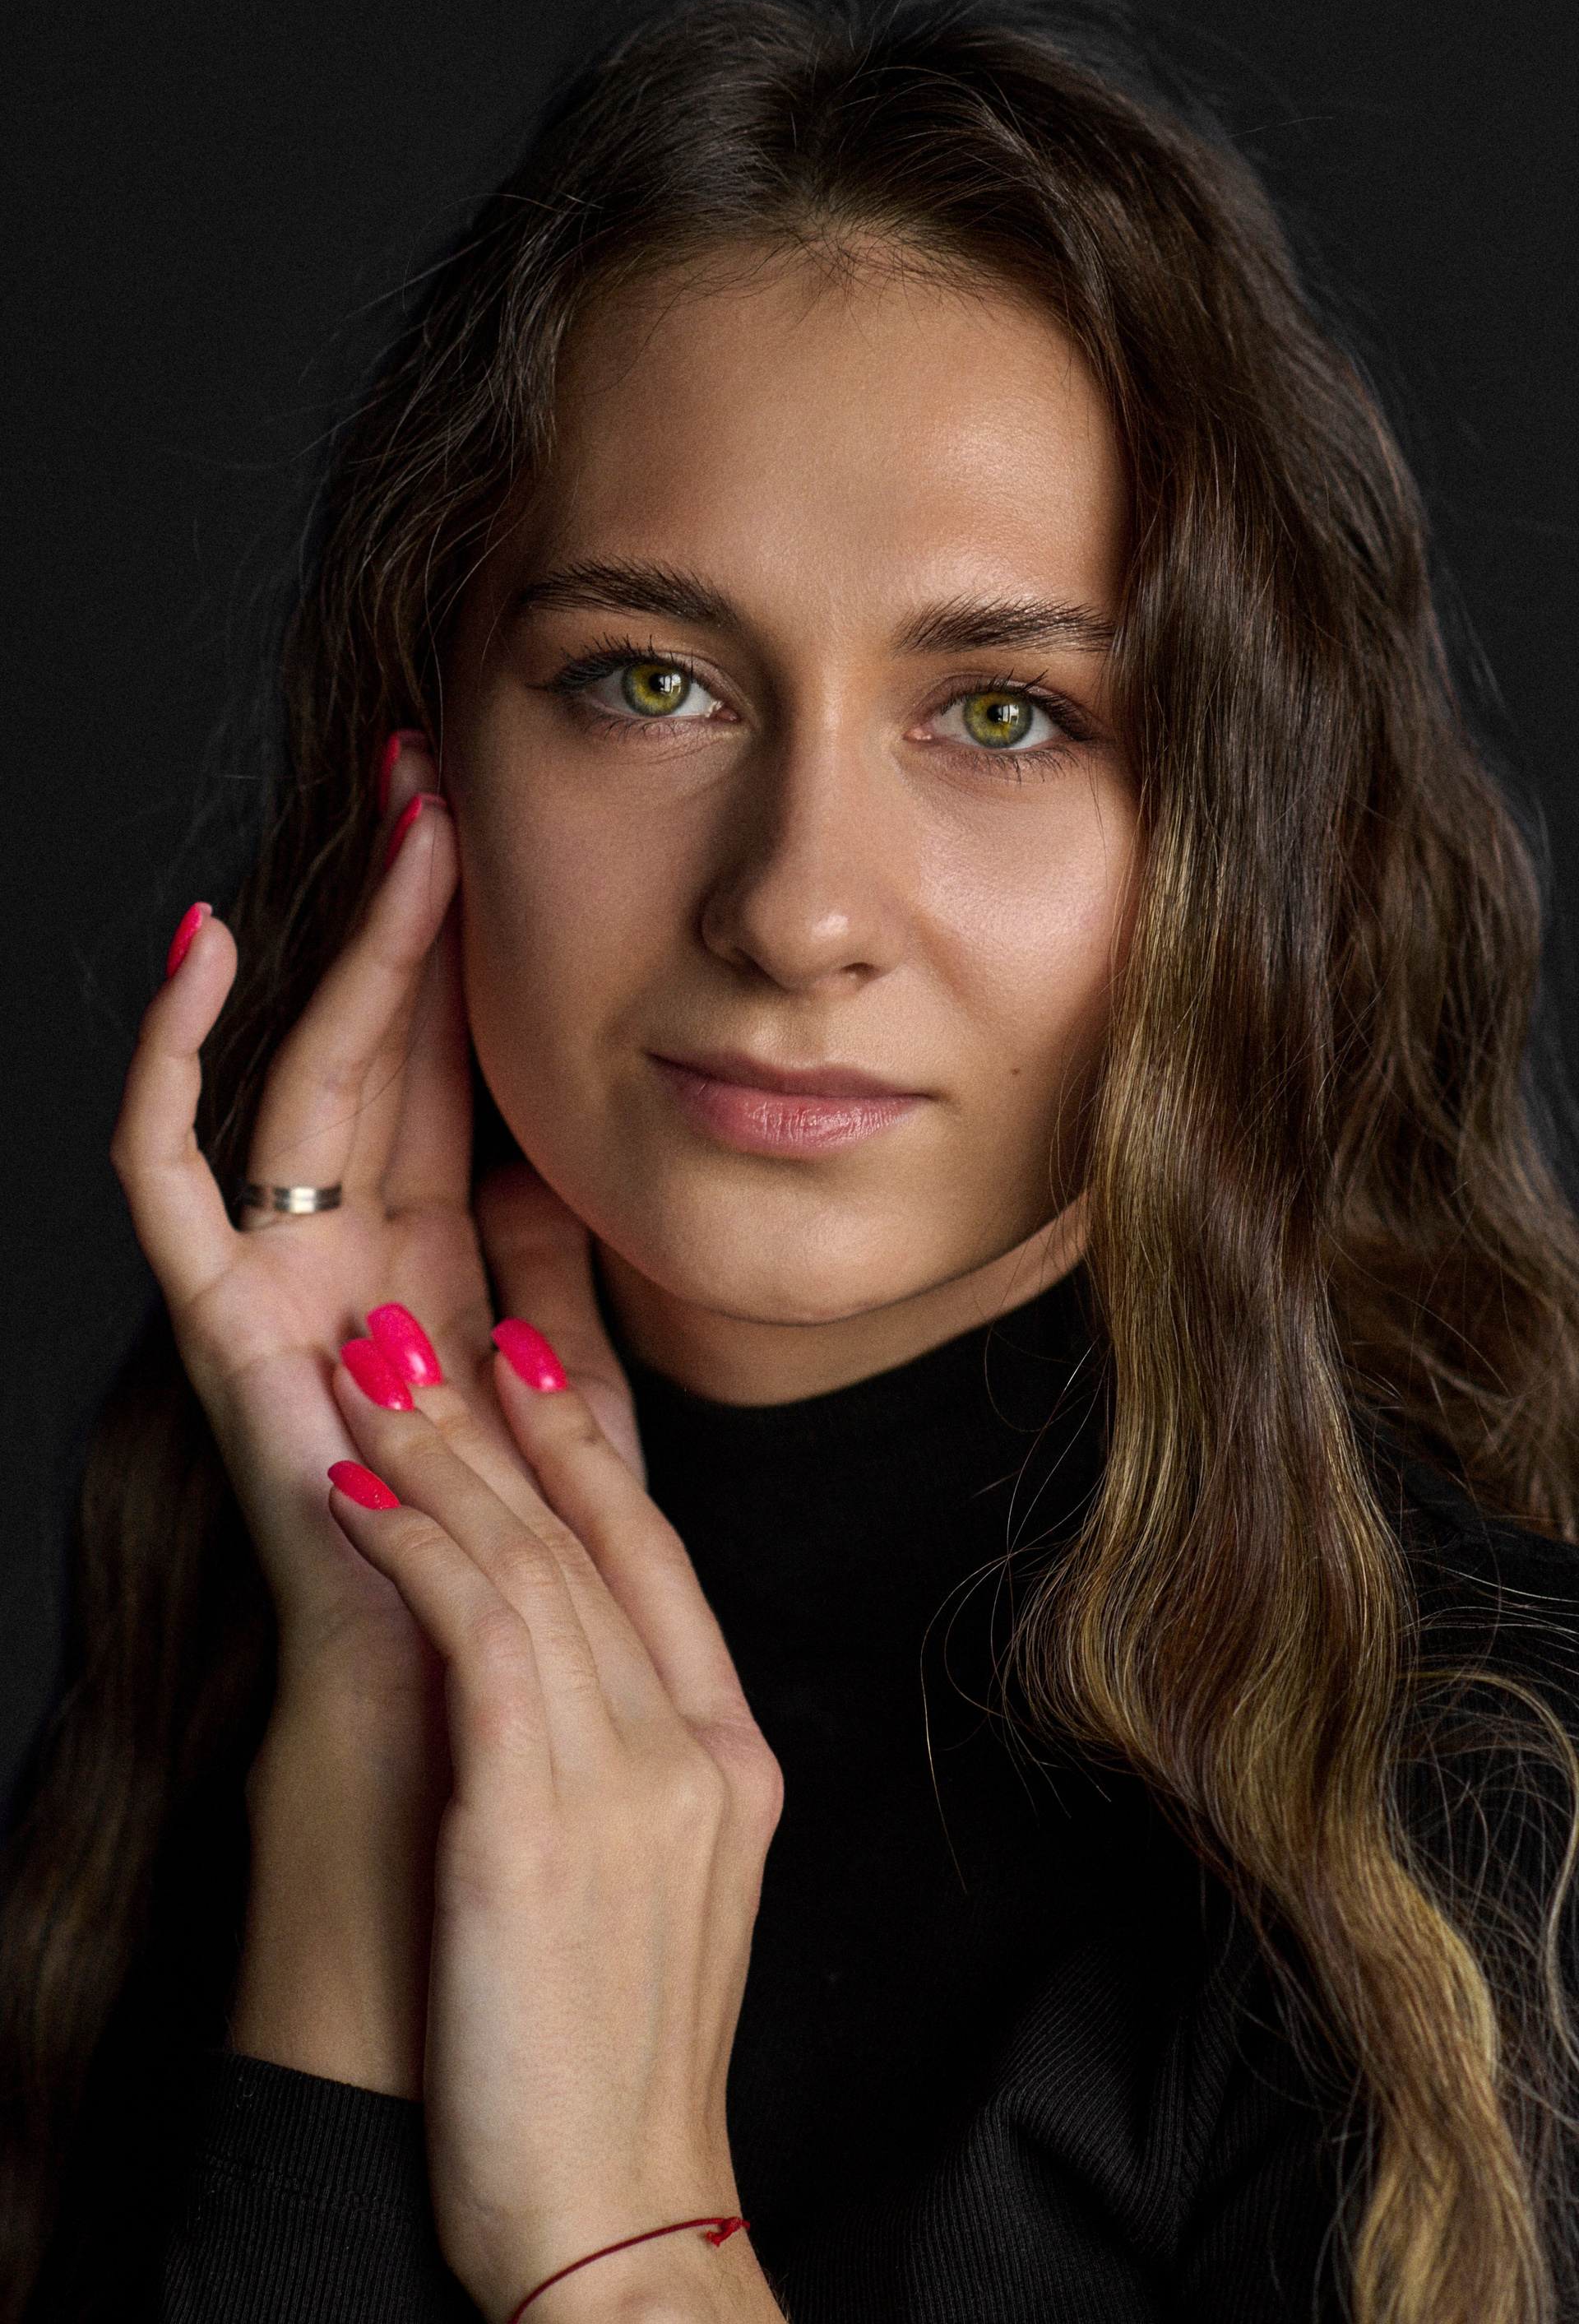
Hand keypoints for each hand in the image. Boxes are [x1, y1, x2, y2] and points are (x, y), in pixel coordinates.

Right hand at [110, 736, 642, 2091]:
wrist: (458, 1856)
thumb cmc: (528, 1691)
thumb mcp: (580, 1476)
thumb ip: (573, 1353)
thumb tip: (591, 1228)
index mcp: (444, 1321)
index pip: (463, 1107)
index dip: (484, 982)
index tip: (519, 854)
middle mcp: (354, 1305)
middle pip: (387, 1077)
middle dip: (414, 925)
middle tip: (440, 773)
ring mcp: (285, 1328)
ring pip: (300, 1099)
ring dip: (335, 952)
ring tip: (382, 812)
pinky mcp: (229, 1368)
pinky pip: (171, 1196)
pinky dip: (169, 1068)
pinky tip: (205, 948)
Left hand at [326, 1323, 785, 2323]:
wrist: (617, 2228)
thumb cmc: (608, 2068)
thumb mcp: (654, 1892)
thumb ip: (625, 1764)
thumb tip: (552, 1671)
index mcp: (728, 1756)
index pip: (659, 1556)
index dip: (590, 1446)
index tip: (533, 1357)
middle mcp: (693, 1747)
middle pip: (598, 1534)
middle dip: (508, 1411)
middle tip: (434, 1319)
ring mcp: (630, 1780)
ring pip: (532, 1561)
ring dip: (439, 1453)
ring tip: (368, 1372)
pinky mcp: (541, 1823)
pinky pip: (480, 1635)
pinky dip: (413, 1545)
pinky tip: (355, 1487)